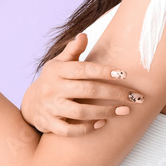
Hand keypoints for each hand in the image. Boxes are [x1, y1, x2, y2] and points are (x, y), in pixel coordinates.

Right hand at [22, 32, 141, 135]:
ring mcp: (50, 107)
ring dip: (105, 112)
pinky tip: (102, 123)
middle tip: (134, 97)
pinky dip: (86, 129)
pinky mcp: (49, 124)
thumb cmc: (53, 80)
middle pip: (88, 90)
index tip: (124, 74)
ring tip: (124, 111)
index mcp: (57, 70)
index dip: (104, 71)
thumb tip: (84, 35)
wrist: (30, 103)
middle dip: (114, 93)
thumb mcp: (59, 63)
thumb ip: (73, 51)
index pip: (84, 69)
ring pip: (80, 112)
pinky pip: (69, 130)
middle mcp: (52, 88)